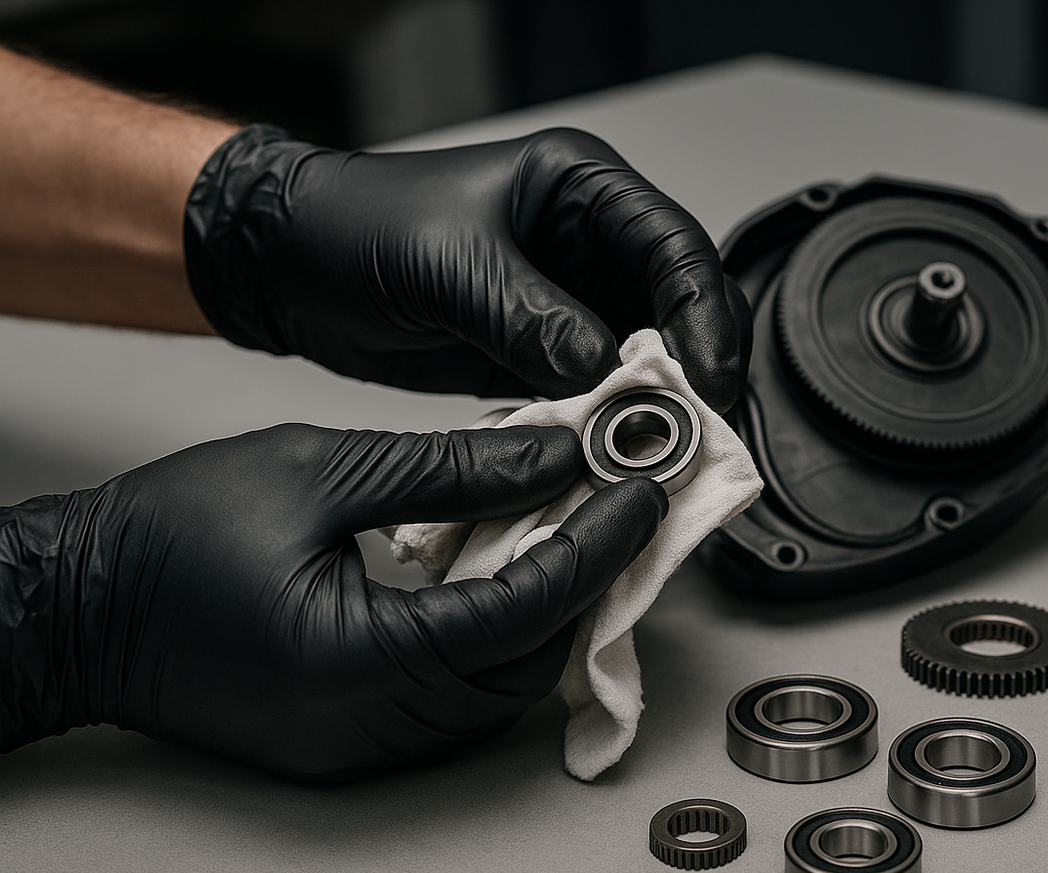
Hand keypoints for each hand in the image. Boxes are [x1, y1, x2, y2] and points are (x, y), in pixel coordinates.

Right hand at [0, 424, 666, 779]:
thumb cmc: (172, 536)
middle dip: (582, 582)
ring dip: (544, 613)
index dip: (596, 548)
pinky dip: (496, 640)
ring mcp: (363, 747)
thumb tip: (557, 457)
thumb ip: (454, 471)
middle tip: (613, 503)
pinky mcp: (353, 743)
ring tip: (564, 528)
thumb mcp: (320, 470)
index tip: (640, 492)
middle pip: (528, 663)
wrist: (76, 607)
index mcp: (362, 661)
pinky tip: (503, 576)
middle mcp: (373, 725)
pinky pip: (457, 702)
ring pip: (501, 691)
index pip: (525, 611)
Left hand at [184, 125, 751, 410]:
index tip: (708, 377)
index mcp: (581, 188)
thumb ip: (527, 314)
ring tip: (659, 454)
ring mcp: (572, 304)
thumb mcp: (446, 262)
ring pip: (649, 360)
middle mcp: (590, 245)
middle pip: (681, 308)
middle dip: (696, 369)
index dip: (705, 312)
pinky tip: (611, 459)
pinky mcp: (546, 357)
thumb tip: (601, 371)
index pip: (676, 246)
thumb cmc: (356, 226)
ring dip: (657, 407)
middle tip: (698, 428)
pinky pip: (599, 396)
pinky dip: (610, 429)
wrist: (289, 269)